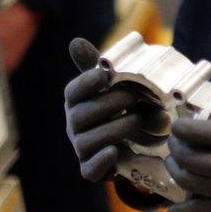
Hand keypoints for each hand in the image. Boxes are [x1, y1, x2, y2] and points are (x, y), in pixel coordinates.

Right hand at [64, 38, 143, 181]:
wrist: (129, 144)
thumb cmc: (116, 108)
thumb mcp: (110, 86)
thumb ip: (96, 65)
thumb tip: (75, 42)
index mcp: (76, 102)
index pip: (72, 92)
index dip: (86, 82)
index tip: (105, 74)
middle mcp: (73, 126)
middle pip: (80, 115)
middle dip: (109, 104)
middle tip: (135, 96)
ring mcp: (81, 149)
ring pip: (86, 142)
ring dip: (113, 129)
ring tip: (138, 120)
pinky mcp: (91, 169)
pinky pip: (89, 170)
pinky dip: (101, 161)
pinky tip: (117, 151)